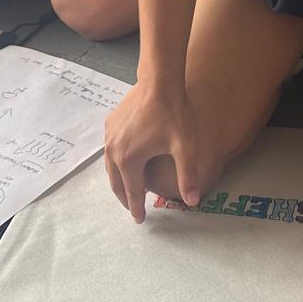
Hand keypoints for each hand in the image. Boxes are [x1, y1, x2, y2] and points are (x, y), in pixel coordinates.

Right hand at [103, 82, 202, 222]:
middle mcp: (114, 149)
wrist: (159, 81)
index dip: (137, 208)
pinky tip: (126, 162)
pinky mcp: (110, 123)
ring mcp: (109, 135)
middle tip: (133, 209)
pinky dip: (116, 163)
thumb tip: (193, 201)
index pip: (133, 192)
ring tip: (129, 189)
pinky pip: (110, 150)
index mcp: (129, 159)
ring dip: (119, 181)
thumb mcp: (185, 147)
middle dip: (125, 198)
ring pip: (110, 167)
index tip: (140, 220)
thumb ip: (188, 176)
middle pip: (116, 182)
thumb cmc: (174, 113)